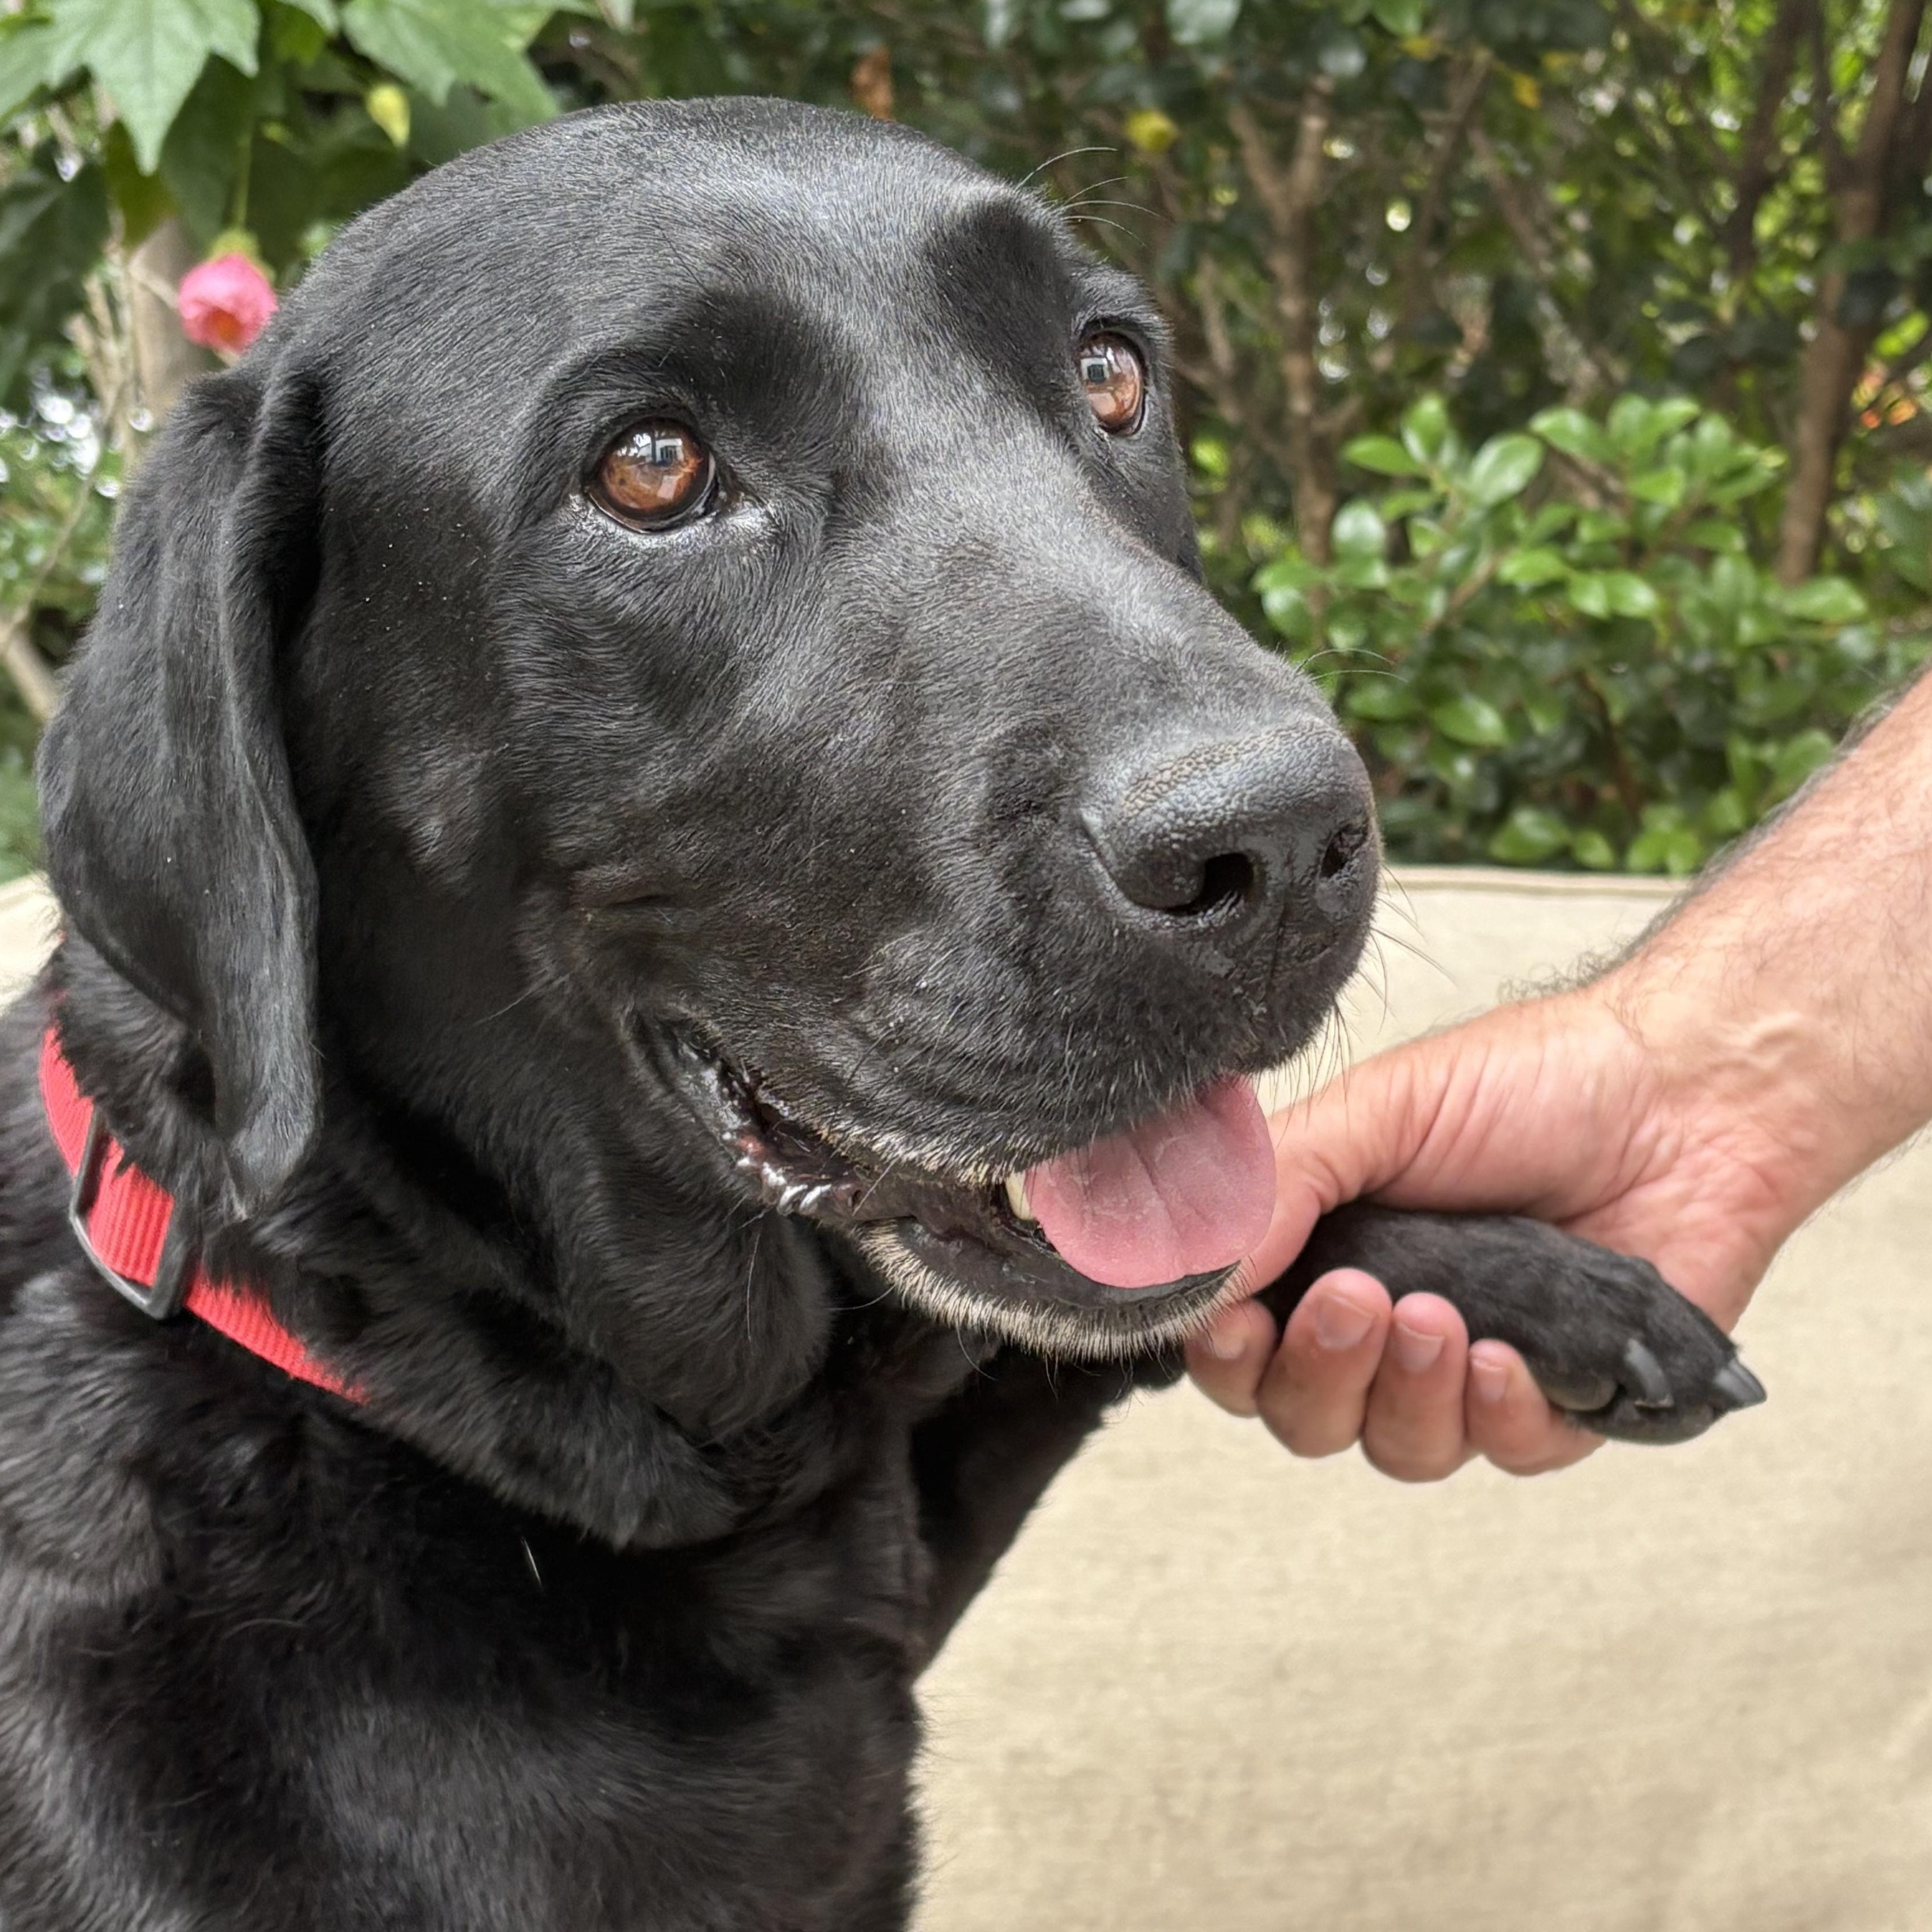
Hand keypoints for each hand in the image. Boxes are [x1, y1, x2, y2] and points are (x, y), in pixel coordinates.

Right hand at [1186, 976, 1811, 1480]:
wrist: (1686, 1095)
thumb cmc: (1536, 1085)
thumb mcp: (1376, 1110)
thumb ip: (1275, 1182)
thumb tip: (1189, 1265)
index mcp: (1326, 1249)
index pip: (1238, 1342)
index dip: (1224, 1353)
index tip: (1236, 1323)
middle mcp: (1387, 1321)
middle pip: (1301, 1414)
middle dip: (1315, 1373)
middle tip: (1355, 1301)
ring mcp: (1470, 1369)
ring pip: (1395, 1447)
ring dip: (1404, 1394)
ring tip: (1440, 1317)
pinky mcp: (1559, 1405)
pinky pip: (1501, 1454)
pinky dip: (1495, 1415)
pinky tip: (1510, 1357)